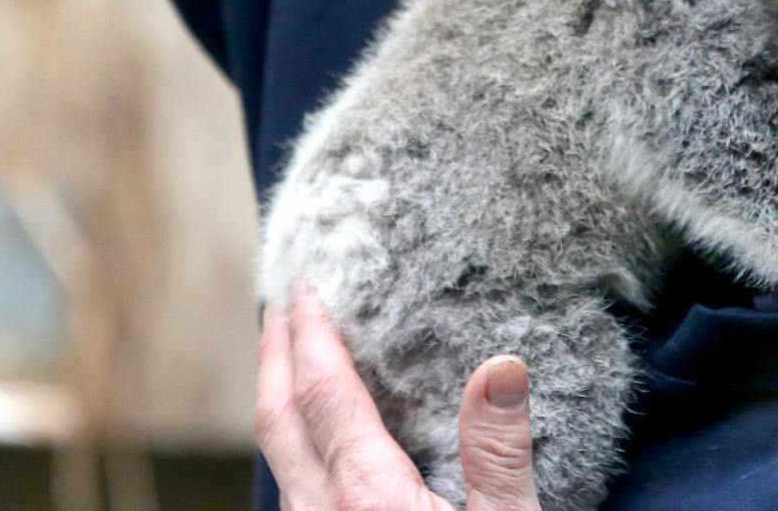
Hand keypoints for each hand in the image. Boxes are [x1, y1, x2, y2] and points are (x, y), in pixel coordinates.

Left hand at [257, 289, 542, 510]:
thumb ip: (499, 453)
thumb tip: (502, 368)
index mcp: (366, 494)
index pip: (323, 393)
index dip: (311, 334)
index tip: (306, 288)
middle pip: (277, 420)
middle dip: (276, 357)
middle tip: (280, 308)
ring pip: (279, 456)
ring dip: (279, 399)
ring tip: (291, 361)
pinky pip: (293, 484)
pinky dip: (295, 439)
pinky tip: (319, 436)